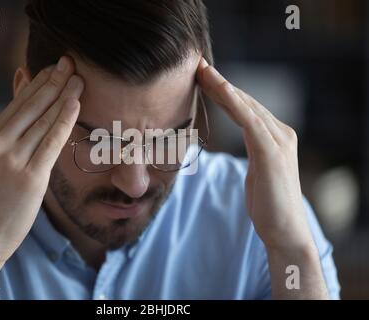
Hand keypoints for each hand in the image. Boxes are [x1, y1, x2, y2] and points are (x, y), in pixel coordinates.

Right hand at [0, 56, 82, 263]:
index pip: (15, 105)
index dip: (36, 85)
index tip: (51, 70)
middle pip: (31, 106)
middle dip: (53, 82)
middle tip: (70, 63)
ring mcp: (13, 160)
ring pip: (43, 120)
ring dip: (63, 97)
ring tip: (79, 79)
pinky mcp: (31, 177)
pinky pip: (51, 143)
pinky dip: (64, 121)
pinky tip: (75, 105)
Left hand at [196, 58, 312, 250]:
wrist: (284, 229)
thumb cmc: (268, 203)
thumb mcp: (258, 170)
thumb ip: (254, 150)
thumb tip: (243, 140)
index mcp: (275, 136)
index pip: (245, 107)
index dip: (223, 90)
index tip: (202, 77)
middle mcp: (280, 132)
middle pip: (244, 101)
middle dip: (219, 83)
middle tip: (196, 66)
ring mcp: (278, 140)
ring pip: (246, 105)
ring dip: (222, 86)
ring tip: (202, 71)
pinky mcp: (272, 151)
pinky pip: (249, 121)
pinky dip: (234, 103)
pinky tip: (220, 89)